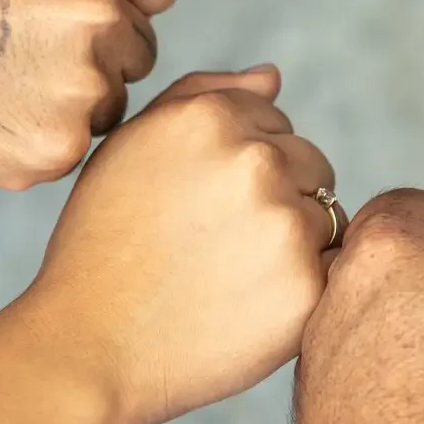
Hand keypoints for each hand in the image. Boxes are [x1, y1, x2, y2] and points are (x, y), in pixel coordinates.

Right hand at [0, 0, 175, 188]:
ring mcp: (82, 83)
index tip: (82, 10)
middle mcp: (100, 10)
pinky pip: (76, 143)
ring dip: (75, 97)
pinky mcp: (57, 146)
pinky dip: (42, 137)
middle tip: (28, 50)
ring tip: (3, 82)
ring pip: (112, 100)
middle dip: (99, 51)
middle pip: (140, 46)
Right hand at [20, 67, 338, 423]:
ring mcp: (285, 223)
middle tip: (216, 245)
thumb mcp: (131, 147)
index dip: (238, 163)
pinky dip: (306, 284)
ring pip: (327, 214)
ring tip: (230, 275)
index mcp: (211, 116)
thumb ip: (203, 94)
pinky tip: (251, 305)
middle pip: (310, 161)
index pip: (273, 117)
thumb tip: (272, 76)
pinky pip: (335, 268)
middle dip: (277, 195)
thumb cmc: (103, 244)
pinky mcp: (306, 286)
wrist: (88, 348)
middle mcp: (256, 160)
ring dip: (294, 238)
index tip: (201, 203)